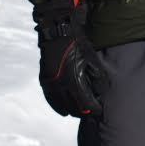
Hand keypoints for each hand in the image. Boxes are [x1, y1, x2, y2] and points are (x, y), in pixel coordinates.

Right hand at [34, 0, 103, 117]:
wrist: (57, 32)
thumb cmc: (77, 43)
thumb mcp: (91, 58)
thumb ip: (95, 76)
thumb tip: (100, 90)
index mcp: (74, 80)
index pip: (86, 102)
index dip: (93, 108)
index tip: (98, 111)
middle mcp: (61, 84)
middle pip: (73, 106)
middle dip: (83, 111)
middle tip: (90, 113)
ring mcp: (51, 82)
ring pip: (60, 104)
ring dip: (70, 110)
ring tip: (77, 113)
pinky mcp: (44, 79)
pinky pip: (50, 98)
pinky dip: (57, 105)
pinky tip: (62, 110)